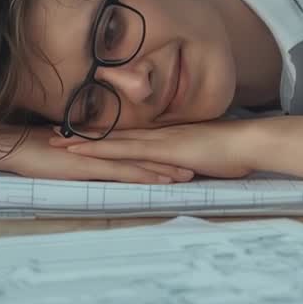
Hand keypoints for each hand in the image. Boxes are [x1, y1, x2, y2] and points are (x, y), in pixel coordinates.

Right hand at [0, 126, 194, 183]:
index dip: (161, 151)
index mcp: (100, 145)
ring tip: (188, 176)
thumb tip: (94, 164)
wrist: (11, 143)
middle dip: (171, 160)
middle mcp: (104, 149)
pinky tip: (159, 181)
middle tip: (198, 164)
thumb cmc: (33, 149)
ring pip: (139, 163)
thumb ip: (83, 157)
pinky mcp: (88, 167)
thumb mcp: (65, 156)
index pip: (137, 147)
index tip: (183, 155)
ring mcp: (97, 157)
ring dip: (164, 170)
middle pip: (145, 153)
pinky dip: (142, 176)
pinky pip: (121, 172)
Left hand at [49, 120, 257, 178]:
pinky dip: (100, 151)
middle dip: (82, 135)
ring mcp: (157, 141)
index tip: (78, 133)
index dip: (102, 134)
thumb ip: (190, 161)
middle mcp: (156, 134)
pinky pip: (124, 151)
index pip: (128, 135)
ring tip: (54, 142)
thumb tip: (183, 170)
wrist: (250, 142)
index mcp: (166, 136)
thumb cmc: (235, 151)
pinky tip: (80, 154)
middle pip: (112, 134)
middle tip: (52, 133)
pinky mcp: (161, 151)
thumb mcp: (206, 158)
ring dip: (82, 142)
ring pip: (111, 140)